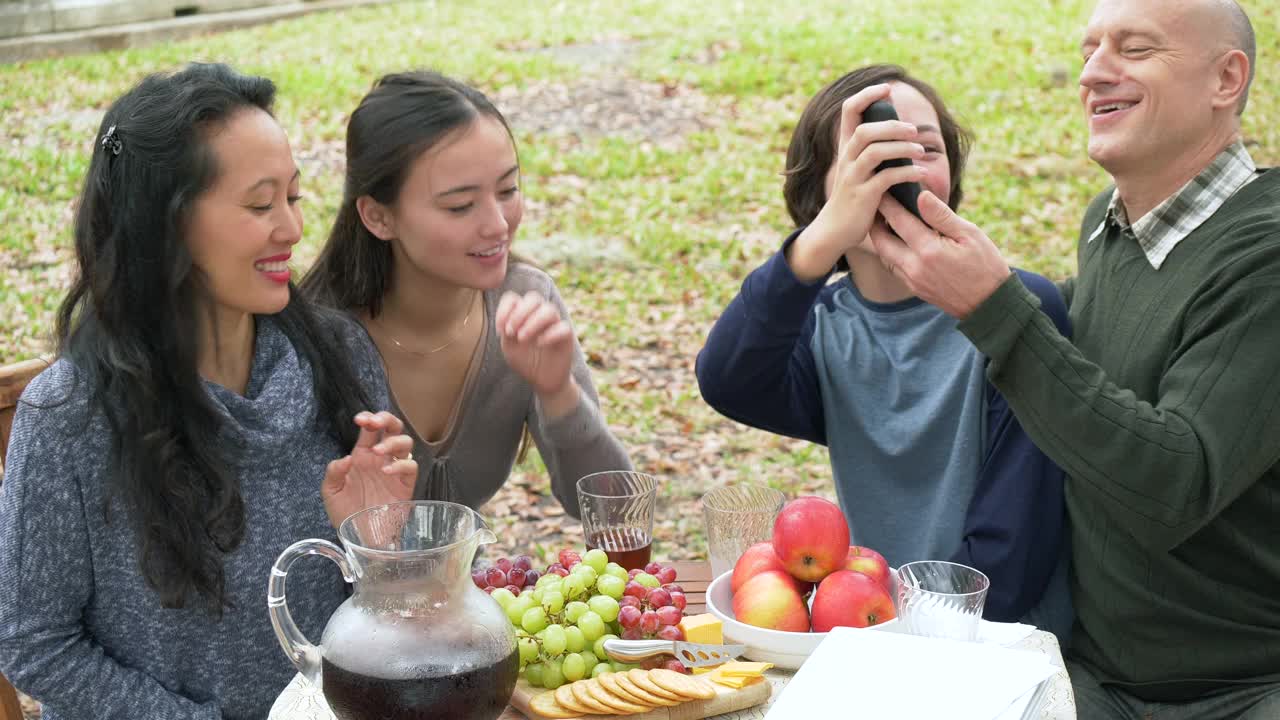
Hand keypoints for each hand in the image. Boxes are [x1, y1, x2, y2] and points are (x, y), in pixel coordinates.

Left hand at [321, 411, 417, 528]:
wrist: (360, 537)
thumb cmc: (346, 514)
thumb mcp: (330, 492)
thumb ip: (333, 472)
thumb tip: (346, 458)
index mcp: (363, 455)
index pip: (370, 429)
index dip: (368, 418)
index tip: (360, 419)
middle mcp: (381, 459)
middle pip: (392, 429)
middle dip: (386, 419)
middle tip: (376, 423)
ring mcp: (395, 470)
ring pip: (405, 443)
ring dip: (393, 442)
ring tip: (378, 452)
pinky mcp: (406, 485)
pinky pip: (411, 467)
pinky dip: (400, 465)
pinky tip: (386, 471)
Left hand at [496, 291, 579, 414]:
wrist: (542, 380)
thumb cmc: (525, 360)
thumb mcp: (509, 346)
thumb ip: (506, 331)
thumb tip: (508, 320)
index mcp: (523, 314)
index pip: (514, 298)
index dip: (505, 310)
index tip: (500, 330)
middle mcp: (539, 314)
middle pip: (533, 298)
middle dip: (519, 313)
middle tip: (511, 332)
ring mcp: (555, 323)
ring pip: (549, 310)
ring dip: (533, 322)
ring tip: (522, 339)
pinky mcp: (567, 336)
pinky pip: (563, 327)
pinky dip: (550, 334)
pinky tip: (539, 344)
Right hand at [787, 83, 928, 280]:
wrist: (833, 232)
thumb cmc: (852, 198)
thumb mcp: (858, 170)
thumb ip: (872, 151)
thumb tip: (899, 131)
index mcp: (846, 148)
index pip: (848, 110)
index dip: (866, 95)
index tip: (887, 89)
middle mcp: (846, 159)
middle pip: (866, 129)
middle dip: (893, 126)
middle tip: (914, 131)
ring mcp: (853, 177)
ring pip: (875, 151)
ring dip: (902, 148)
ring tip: (920, 152)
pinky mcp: (863, 196)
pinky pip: (886, 178)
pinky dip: (907, 173)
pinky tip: (922, 174)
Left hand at [869, 191, 1010, 318]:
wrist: (990, 304)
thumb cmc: (985, 265)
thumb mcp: (969, 235)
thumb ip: (941, 216)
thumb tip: (921, 195)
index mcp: (928, 250)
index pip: (898, 220)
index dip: (887, 203)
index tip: (881, 189)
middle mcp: (914, 266)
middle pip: (880, 240)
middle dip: (874, 221)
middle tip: (875, 204)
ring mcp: (912, 280)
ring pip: (884, 255)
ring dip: (880, 238)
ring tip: (882, 220)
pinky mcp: (914, 288)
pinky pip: (893, 267)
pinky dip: (890, 252)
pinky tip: (896, 242)